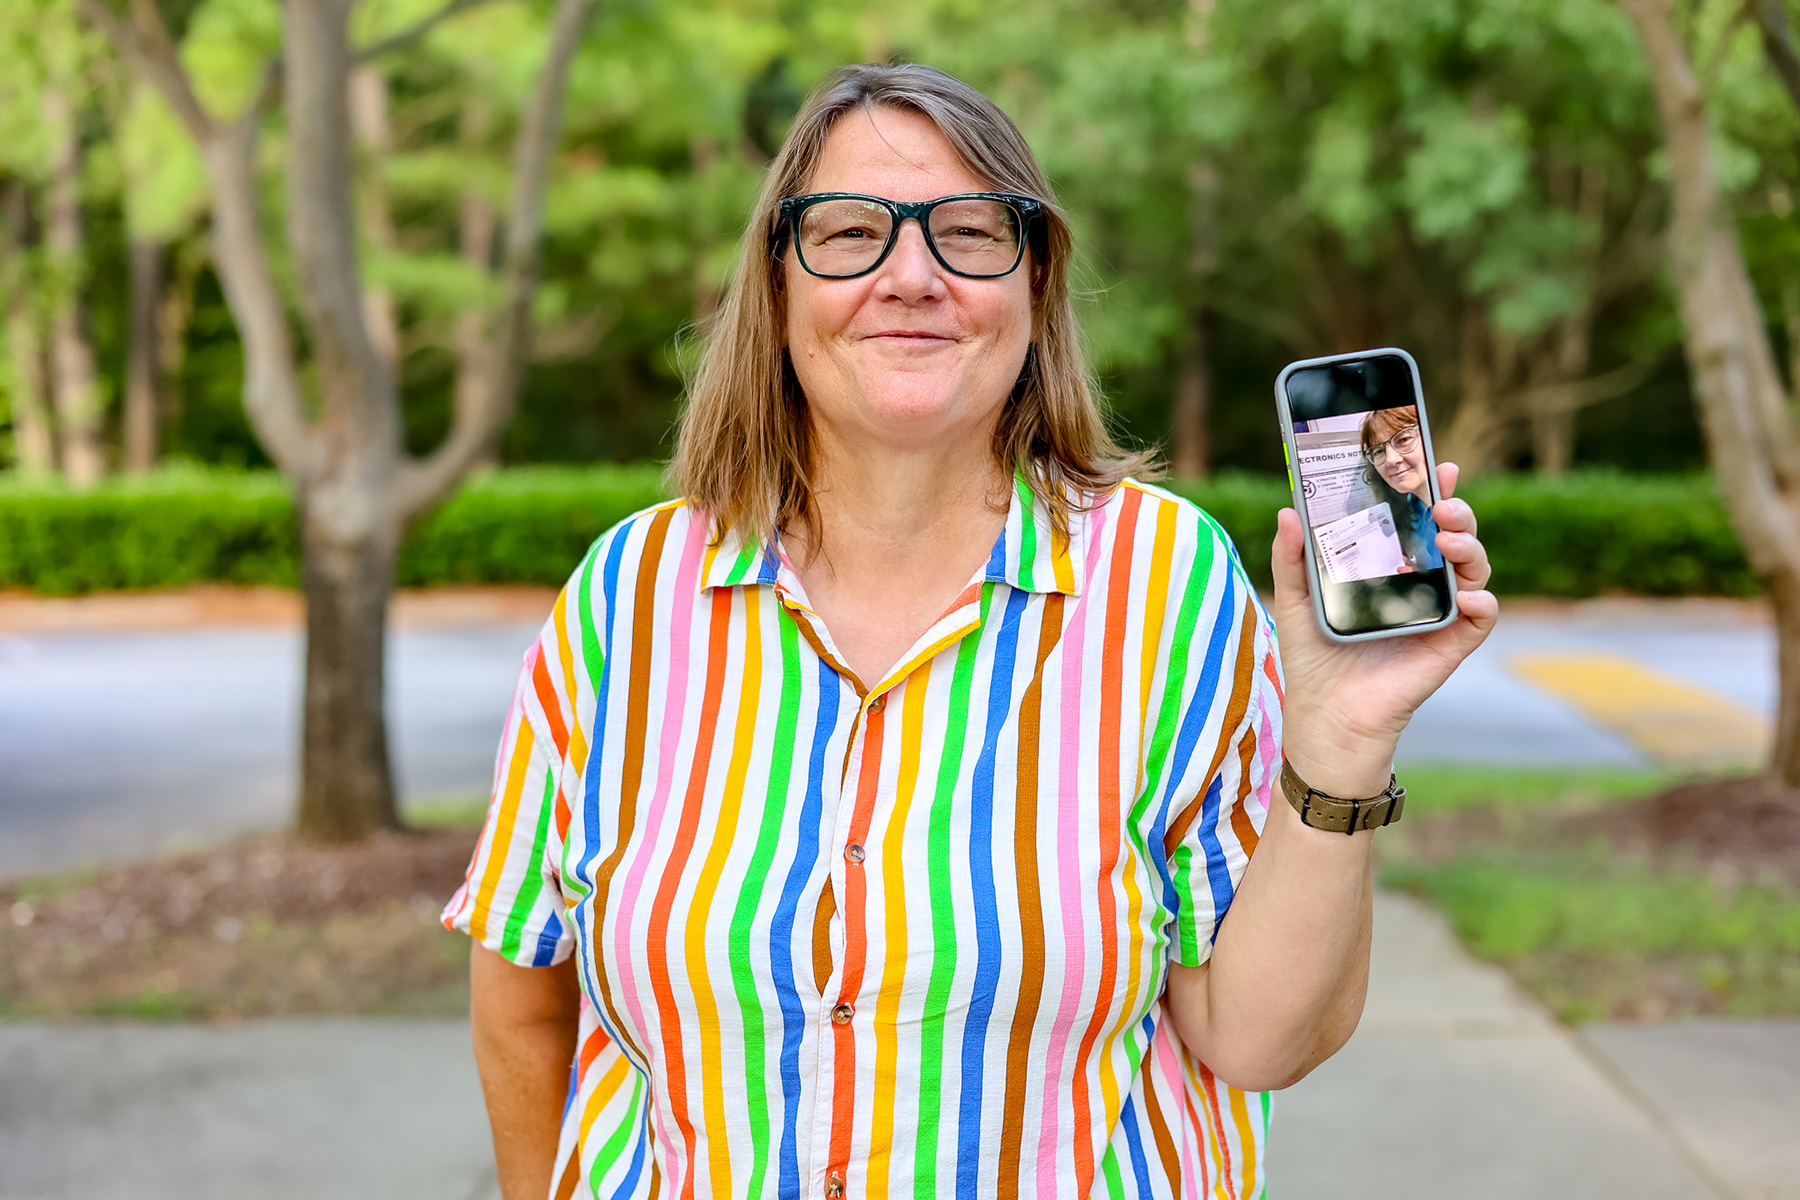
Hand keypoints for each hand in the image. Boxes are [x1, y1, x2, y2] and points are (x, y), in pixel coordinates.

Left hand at [1272, 462, 1496, 795]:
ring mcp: (1440, 614)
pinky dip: (1483, 604)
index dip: (1430, 489)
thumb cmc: (1314, 660)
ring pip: (1474, 569)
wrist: (1326, 719)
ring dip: (1470, 547)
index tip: (1433, 462)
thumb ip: (1292, 558)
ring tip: (1448, 539)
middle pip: (1452, 536)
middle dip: (1456, 510)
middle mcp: (1420, 585)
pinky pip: (1481, 619)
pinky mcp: (1450, 646)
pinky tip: (1469, 597)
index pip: (1417, 520)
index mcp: (1388, 567)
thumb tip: (1287, 511)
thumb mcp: (1295, 602)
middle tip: (1440, 503)